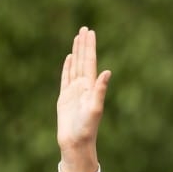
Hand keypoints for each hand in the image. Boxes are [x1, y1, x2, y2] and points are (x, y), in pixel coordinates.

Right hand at [57, 26, 111, 171]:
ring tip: (78, 38)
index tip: (90, 32)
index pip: (90, 62)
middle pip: (83, 60)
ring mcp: (74, 91)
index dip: (89, 47)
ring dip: (76, 52)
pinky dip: (67, 67)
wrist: (76, 143)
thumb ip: (100, 90)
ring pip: (75, 66)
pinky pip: (66, 78)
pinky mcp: (65, 98)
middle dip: (84, 45)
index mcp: (91, 87)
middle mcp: (84, 87)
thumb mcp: (95, 108)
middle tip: (85, 28)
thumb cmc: (86, 128)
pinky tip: (69, 58)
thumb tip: (107, 72)